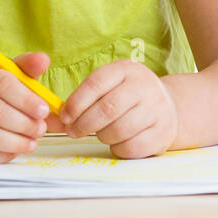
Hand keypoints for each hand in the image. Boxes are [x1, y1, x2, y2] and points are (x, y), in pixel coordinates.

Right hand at [0, 51, 56, 162]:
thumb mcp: (6, 74)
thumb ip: (27, 68)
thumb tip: (43, 59)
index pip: (2, 84)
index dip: (26, 99)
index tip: (44, 110)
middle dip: (24, 124)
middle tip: (41, 129)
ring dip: (16, 142)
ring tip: (32, 142)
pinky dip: (3, 154)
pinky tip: (15, 150)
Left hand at [58, 60, 177, 158]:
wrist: (169, 107)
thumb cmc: (127, 98)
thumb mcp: (107, 88)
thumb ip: (78, 102)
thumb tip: (48, 120)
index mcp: (126, 70)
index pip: (96, 83)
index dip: (76, 102)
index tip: (65, 116)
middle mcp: (145, 86)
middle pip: (107, 109)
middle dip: (84, 124)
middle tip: (73, 131)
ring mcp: (157, 109)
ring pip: (119, 129)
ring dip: (101, 135)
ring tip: (100, 132)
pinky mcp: (162, 133)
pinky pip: (131, 147)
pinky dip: (117, 148)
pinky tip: (117, 141)